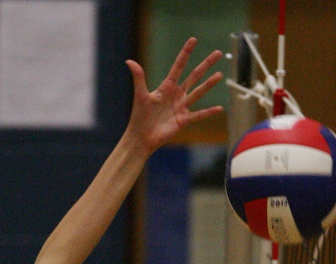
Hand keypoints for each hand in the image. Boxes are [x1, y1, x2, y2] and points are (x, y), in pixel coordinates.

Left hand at [125, 37, 222, 153]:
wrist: (141, 137)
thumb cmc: (139, 116)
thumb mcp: (140, 95)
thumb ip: (138, 78)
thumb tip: (129, 61)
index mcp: (167, 86)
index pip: (178, 66)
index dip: (186, 53)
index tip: (193, 40)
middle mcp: (176, 94)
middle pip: (194, 76)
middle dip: (206, 65)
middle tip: (218, 53)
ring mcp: (181, 107)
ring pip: (198, 92)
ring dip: (209, 84)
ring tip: (220, 75)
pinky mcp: (183, 120)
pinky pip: (199, 115)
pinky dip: (209, 112)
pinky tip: (220, 108)